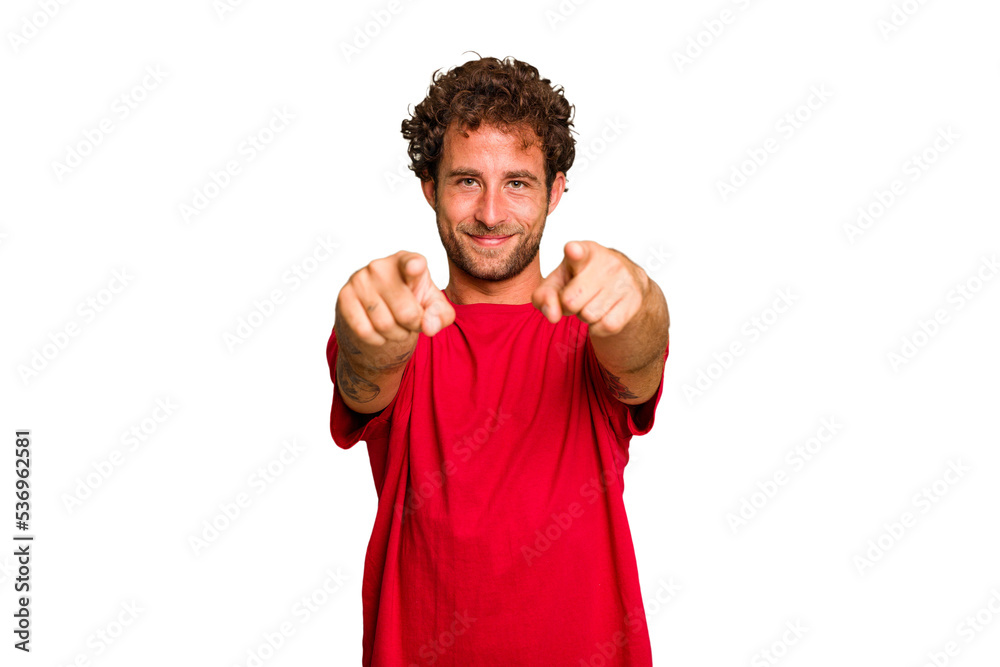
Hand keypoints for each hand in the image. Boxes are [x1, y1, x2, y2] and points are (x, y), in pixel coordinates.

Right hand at [336, 250, 455, 346]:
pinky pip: (364, 330)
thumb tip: (429, 326)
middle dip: (413, 326)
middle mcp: (381, 266)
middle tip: (412, 323)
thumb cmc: (412, 300)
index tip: (415, 267)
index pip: (412, 263)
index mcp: (407, 261)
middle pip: (405, 312)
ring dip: (396, 335)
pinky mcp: (345, 296)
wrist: (381, 306)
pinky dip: (377, 339)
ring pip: (384, 325)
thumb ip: (441, 315)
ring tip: (398, 326)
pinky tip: (380, 331)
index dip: (414, 266)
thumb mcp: (433, 305)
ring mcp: (360, 279)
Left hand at [531, 240, 648, 336]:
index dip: (574, 252)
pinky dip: (599, 327)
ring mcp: (624, 281)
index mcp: (584, 251)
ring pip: (589, 315)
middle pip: (570, 301)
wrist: (624, 283)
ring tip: (591, 302)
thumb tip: (552, 315)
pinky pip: (606, 326)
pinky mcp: (635, 300)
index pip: (578, 251)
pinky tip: (603, 313)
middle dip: (568, 306)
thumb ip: (543, 296)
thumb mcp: (558, 282)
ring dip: (584, 316)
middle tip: (577, 296)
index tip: (572, 250)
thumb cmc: (582, 279)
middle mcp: (607, 262)